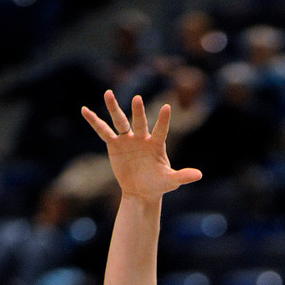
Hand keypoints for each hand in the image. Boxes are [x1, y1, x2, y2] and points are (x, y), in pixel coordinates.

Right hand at [81, 90, 201, 200]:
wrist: (141, 191)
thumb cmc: (158, 184)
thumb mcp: (170, 181)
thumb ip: (183, 176)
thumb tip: (199, 175)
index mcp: (157, 144)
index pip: (161, 130)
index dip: (163, 120)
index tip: (167, 107)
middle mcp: (142, 137)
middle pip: (139, 122)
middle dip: (138, 112)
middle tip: (137, 99)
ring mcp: (127, 139)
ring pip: (120, 121)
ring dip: (114, 108)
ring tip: (108, 93)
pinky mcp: (114, 144)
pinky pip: (103, 131)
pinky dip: (94, 121)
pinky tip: (85, 110)